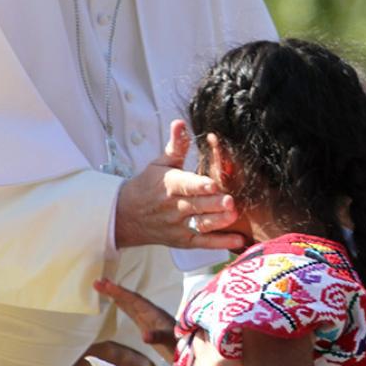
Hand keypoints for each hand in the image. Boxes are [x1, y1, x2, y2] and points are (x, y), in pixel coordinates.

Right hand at [93, 277, 177, 362]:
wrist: (191, 351)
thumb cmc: (180, 346)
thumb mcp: (171, 342)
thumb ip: (159, 337)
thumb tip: (144, 336)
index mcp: (153, 313)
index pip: (133, 299)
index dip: (120, 292)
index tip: (105, 284)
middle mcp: (150, 313)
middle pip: (129, 298)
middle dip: (114, 290)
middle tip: (97, 281)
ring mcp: (148, 318)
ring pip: (129, 302)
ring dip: (116, 295)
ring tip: (102, 286)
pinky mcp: (147, 324)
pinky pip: (131, 310)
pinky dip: (122, 303)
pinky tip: (117, 301)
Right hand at [115, 120, 245, 249]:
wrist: (126, 216)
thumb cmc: (149, 185)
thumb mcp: (160, 163)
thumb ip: (176, 145)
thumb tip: (180, 122)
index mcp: (169, 184)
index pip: (185, 185)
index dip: (199, 185)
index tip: (213, 184)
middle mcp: (173, 207)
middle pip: (196, 206)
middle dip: (213, 204)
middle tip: (230, 202)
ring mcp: (178, 225)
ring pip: (200, 225)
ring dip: (218, 222)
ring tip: (234, 217)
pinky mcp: (182, 240)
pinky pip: (202, 243)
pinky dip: (220, 243)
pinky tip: (239, 241)